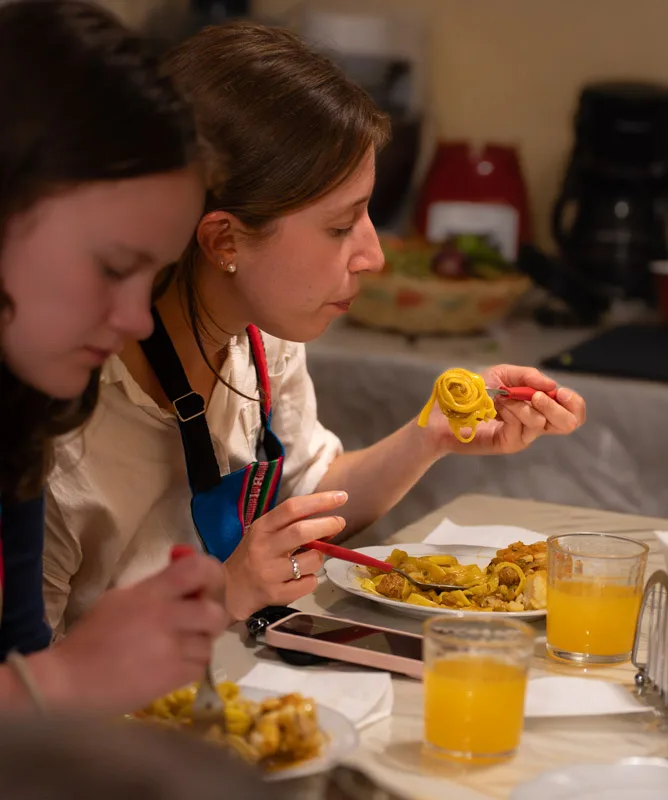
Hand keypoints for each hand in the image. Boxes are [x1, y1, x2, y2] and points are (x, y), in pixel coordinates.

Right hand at [32, 553, 228, 713]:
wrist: (69, 680)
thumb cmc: (93, 635)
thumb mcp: (122, 597)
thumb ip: (158, 585)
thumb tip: (185, 565)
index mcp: (151, 592)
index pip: (198, 569)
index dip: (211, 573)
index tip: (204, 582)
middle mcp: (166, 617)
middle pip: (215, 612)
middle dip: (210, 617)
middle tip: (196, 622)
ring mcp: (170, 649)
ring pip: (209, 643)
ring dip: (198, 644)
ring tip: (178, 647)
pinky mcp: (170, 678)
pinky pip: (200, 668)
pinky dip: (191, 666)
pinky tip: (172, 665)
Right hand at [220, 491, 347, 621]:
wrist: (229, 591)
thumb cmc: (251, 557)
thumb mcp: (265, 535)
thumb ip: (291, 526)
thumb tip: (330, 523)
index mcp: (262, 527)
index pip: (292, 508)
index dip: (319, 501)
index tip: (341, 497)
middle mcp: (264, 548)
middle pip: (302, 531)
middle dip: (327, 525)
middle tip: (339, 523)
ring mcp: (269, 573)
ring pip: (311, 561)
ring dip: (319, 558)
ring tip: (308, 560)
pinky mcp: (275, 595)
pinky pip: (308, 584)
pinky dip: (310, 580)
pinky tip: (299, 579)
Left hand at [427, 364, 585, 454]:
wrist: (446, 409)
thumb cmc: (472, 391)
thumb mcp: (502, 375)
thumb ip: (528, 377)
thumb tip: (552, 386)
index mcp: (537, 406)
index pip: (572, 411)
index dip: (574, 403)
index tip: (560, 392)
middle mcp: (534, 422)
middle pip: (569, 423)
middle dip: (557, 407)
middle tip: (537, 397)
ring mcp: (522, 435)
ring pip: (542, 423)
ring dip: (523, 404)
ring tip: (503, 400)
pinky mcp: (508, 443)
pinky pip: (523, 429)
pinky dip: (512, 412)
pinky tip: (497, 408)